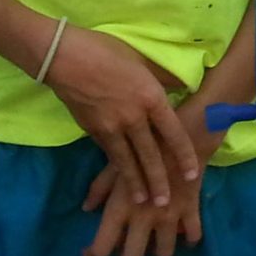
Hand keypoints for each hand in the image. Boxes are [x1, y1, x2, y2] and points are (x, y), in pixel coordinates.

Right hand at [42, 25, 198, 208]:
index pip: (173, 133)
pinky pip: (109, 153)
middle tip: (166, 204)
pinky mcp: (92, 130)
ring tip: (143, 201)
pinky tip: (121, 179)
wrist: (64, 57)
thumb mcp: (142, 60)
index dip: (184, 155)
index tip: (192, 173)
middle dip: (159, 181)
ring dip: (136, 183)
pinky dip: (117, 169)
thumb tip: (181, 86)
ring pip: (127, 161)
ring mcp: (111, 126)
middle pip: (150, 155)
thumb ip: (162, 78)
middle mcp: (133, 117)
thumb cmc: (106, 51)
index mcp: (151, 97)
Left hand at [82, 103, 223, 255]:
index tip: (92, 252)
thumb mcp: (116, 164)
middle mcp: (143, 219)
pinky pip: (193, 236)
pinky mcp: (191, 211)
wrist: (185, 132)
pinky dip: (188, 237)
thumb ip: (100, 188)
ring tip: (156, 238)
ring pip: (164, 252)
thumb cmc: (145, 144)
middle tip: (128, 246)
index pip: (101, 246)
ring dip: (158, 248)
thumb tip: (87, 208)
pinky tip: (183, 231)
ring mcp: (169, 217)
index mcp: (120, 208)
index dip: (94, 255)